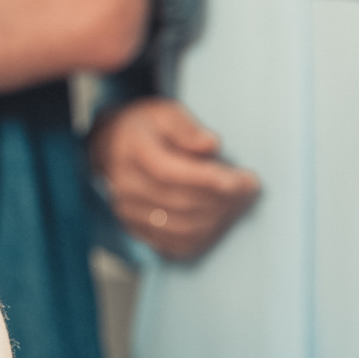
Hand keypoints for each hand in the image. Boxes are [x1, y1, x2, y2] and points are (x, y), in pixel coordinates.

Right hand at [89, 99, 259, 259]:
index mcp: (133, 152)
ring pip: (182, 228)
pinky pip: (175, 245)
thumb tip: (211, 145)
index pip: (171, 174)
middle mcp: (127, 186)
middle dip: (225, 199)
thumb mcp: (163, 112)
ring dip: (219, 219)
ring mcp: (130, 212)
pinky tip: (221, 221)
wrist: (107, 147)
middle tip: (251, 188)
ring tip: (241, 203)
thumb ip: (187, 127)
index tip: (242, 180)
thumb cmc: (141, 127)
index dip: (209, 180)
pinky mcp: (137, 229)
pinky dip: (204, 237)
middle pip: (182, 203)